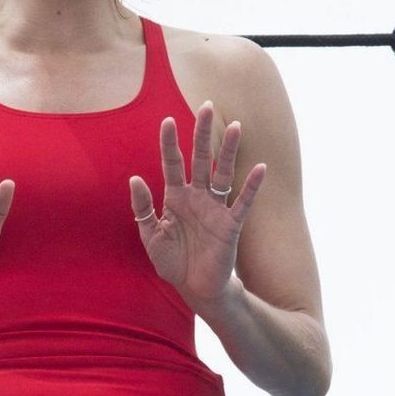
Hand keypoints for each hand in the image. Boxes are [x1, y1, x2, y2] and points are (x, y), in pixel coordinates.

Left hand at [130, 103, 265, 307]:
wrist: (194, 288)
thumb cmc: (172, 261)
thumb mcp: (150, 236)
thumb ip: (142, 209)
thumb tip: (134, 179)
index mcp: (175, 198)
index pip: (172, 163)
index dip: (169, 143)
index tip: (167, 120)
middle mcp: (197, 197)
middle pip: (201, 159)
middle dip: (203, 133)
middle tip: (207, 107)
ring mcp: (215, 208)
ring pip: (223, 173)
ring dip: (229, 151)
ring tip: (235, 126)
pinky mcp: (231, 225)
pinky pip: (243, 202)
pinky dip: (251, 186)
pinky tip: (260, 168)